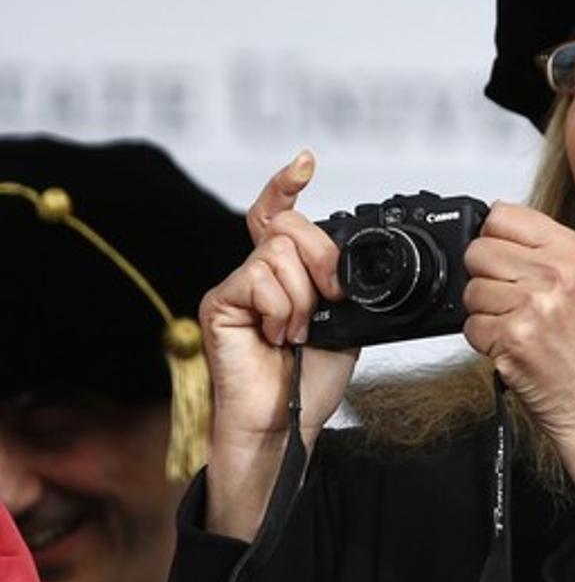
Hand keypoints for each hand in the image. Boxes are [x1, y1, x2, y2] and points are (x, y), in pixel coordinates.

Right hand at [199, 151, 357, 538]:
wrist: (288, 420)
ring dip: (303, 296)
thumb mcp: (345, 324)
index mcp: (287, 273)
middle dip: (322, 260)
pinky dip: (281, 307)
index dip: (286, 184)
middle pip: (288, 226)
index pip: (278, 214)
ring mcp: (236, 286)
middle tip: (330, 300)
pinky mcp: (218, 302)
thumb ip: (340, 286)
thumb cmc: (311, 379)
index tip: (305, 161)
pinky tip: (278, 335)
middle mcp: (257, 272)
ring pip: (278, 253)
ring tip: (298, 331)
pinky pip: (258, 278)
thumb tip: (350, 262)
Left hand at [462, 203, 574, 507]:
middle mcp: (559, 274)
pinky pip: (471, 326)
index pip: (503, 214)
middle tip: (515, 302)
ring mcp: (536, 306)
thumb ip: (544, 251)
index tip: (508, 261)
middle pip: (479, 250)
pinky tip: (515, 348)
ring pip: (471, 289)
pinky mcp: (514, 339)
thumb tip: (492, 224)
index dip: (496, 239)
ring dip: (485, 312)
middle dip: (486, 277)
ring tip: (520, 327)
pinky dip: (485, 342)